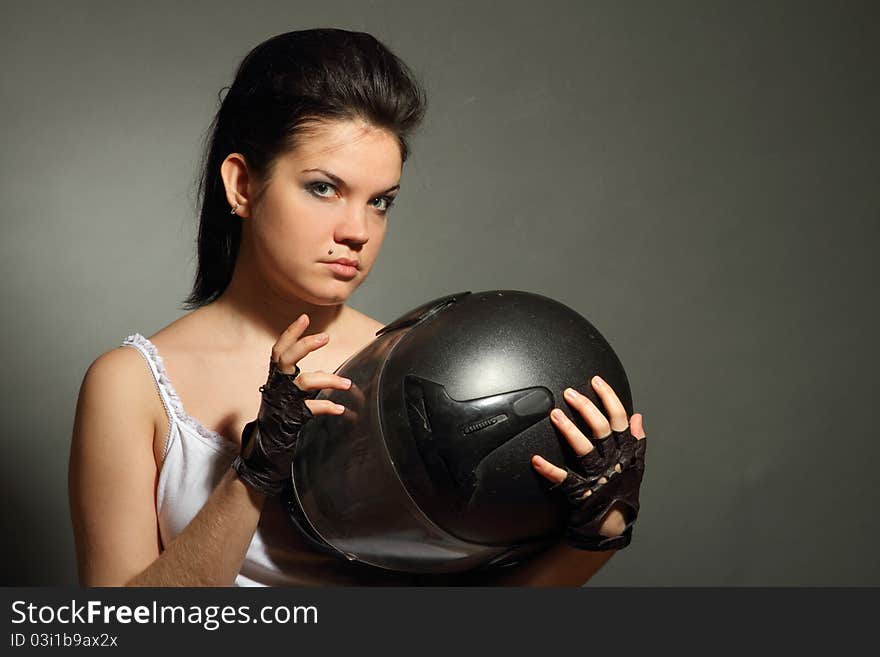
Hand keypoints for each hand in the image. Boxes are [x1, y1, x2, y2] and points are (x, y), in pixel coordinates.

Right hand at [231, 314, 352, 495]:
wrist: (263, 458)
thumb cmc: (278, 426)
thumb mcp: (289, 401)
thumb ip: (303, 388)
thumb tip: (330, 378)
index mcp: (274, 382)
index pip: (279, 351)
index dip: (290, 333)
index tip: (304, 317)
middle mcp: (275, 389)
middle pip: (285, 359)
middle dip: (305, 345)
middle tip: (325, 337)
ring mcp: (281, 405)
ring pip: (304, 382)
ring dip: (328, 379)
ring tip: (347, 383)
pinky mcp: (289, 421)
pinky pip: (310, 410)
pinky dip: (326, 407)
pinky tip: (340, 409)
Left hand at [531, 375, 646, 550]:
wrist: (613, 524)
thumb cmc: (623, 490)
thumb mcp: (635, 465)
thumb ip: (637, 441)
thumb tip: (638, 417)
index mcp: (625, 452)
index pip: (620, 419)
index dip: (609, 398)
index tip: (596, 381)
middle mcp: (612, 462)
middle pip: (601, 429)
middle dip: (586, 408)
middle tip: (570, 393)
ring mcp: (597, 477)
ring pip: (584, 450)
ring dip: (569, 431)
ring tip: (555, 415)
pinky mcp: (581, 492)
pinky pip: (564, 479)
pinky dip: (550, 470)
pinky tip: (536, 459)